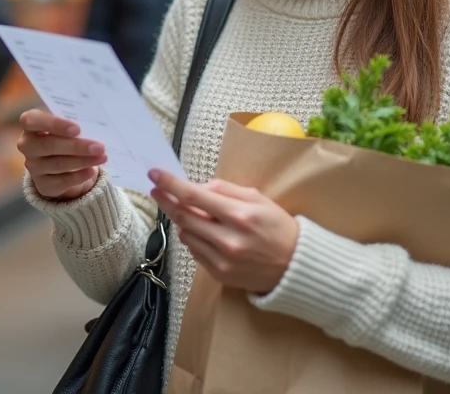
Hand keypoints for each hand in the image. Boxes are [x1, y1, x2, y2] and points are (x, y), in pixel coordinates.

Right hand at [18, 110, 106, 200]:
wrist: (62, 162)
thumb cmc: (65, 134)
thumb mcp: (66, 126)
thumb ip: (73, 124)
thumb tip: (94, 127)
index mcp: (31, 123)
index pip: (32, 120)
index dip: (54, 124)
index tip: (77, 129)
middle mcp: (27, 145)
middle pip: (49, 145)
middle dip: (77, 147)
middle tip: (99, 147)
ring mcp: (33, 166)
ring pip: (58, 164)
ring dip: (82, 161)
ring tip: (102, 157)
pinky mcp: (42, 184)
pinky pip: (61, 181)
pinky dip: (78, 176)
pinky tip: (91, 171)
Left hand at [148, 170, 298, 294]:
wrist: (294, 266)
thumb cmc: (277, 226)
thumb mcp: (258, 198)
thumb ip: (224, 190)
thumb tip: (195, 188)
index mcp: (239, 215)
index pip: (194, 197)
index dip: (171, 184)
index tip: (155, 175)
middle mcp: (228, 239)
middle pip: (183, 216)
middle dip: (166, 200)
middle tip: (157, 189)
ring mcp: (222, 260)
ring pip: (186, 234)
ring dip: (183, 221)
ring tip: (195, 214)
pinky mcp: (219, 274)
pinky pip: (194, 251)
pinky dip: (194, 238)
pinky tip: (205, 232)